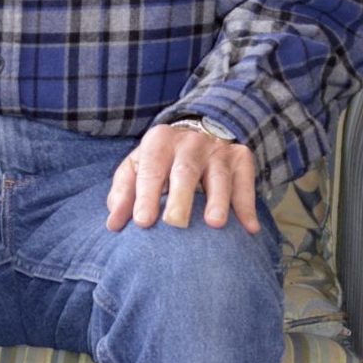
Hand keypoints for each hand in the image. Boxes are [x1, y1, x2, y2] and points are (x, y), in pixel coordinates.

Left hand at [106, 123, 259, 232]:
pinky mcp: (241, 158)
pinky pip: (245, 183)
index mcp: (159, 141)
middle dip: (180, 197)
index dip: (146, 195)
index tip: (143, 222)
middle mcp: (189, 142)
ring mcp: (217, 149)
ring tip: (215, 224)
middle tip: (175, 223)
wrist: (197, 134)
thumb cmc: (160, 162)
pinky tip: (249, 229)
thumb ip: (124, 195)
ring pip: (219, 176)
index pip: (151, 169)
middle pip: (185, 171)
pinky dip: (247, 206)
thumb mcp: (137, 169)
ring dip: (218, 200)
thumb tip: (113, 225)